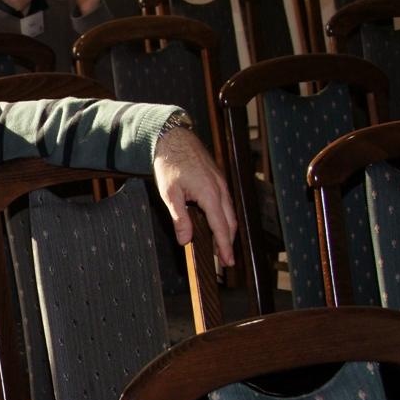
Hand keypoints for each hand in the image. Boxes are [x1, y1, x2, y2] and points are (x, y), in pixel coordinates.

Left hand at [153, 127, 236, 265]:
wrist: (173, 138)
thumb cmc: (170, 163)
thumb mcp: (169, 193)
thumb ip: (179, 218)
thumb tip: (185, 240)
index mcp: (210, 193)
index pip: (221, 226)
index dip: (224, 246)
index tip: (228, 262)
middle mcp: (220, 188)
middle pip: (230, 221)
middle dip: (228, 242)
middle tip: (225, 260)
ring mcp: (221, 183)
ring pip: (229, 212)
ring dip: (226, 230)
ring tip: (220, 245)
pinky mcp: (218, 179)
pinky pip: (225, 202)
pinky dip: (224, 216)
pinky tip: (216, 222)